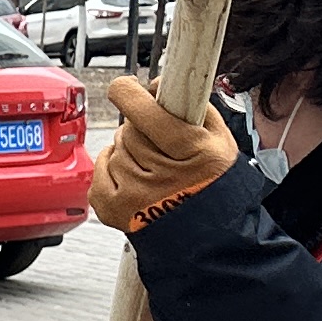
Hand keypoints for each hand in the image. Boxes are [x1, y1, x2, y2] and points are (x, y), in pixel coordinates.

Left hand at [90, 75, 238, 232]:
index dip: (130, 94)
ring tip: (150, 164)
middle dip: (140, 128)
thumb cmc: (213, 183)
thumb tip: (156, 85)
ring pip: (116, 148)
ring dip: (128, 149)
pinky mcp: (114, 210)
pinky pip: (101, 168)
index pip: (149, 114)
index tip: (123, 86)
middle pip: (130, 130)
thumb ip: (193, 106)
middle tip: (156, 141)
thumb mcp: (220, 139)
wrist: (207, 235)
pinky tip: (132, 173)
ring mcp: (136, 196)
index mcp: (194, 153)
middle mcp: (164, 176)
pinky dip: (111, 165)